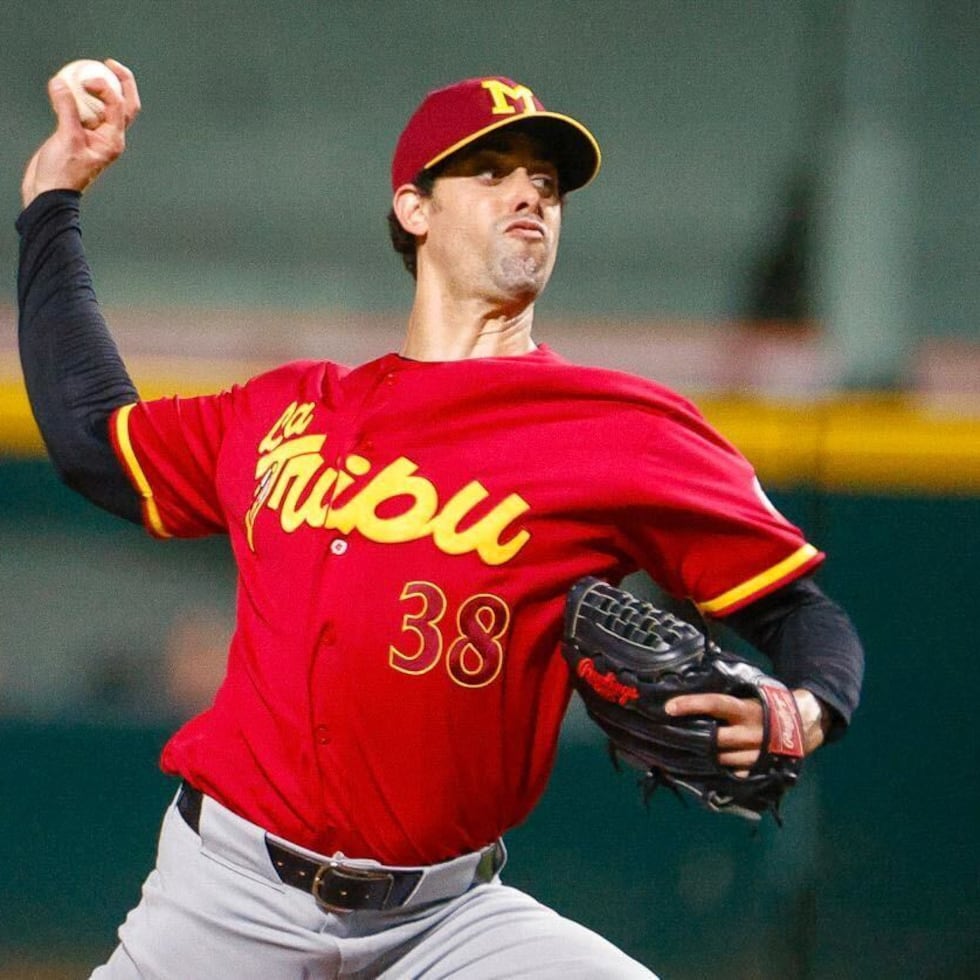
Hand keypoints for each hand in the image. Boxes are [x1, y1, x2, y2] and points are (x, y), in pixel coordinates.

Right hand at [21, 59, 140, 208]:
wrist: (51, 193)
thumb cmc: (63, 174)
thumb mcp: (66, 138)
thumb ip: (66, 109)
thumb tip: (60, 83)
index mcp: (113, 140)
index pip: (119, 106)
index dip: (106, 87)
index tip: (85, 80)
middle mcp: (110, 137)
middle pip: (124, 105)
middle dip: (121, 82)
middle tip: (108, 63)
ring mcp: (97, 136)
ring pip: (106, 106)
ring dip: (99, 88)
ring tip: (86, 72)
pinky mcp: (81, 135)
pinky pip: (86, 110)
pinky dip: (80, 97)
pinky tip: (67, 86)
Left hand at [666, 688, 827, 769]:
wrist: (805, 725)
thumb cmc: (769, 707)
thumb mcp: (751, 696)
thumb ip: (729, 700)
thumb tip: (695, 689)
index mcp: (746, 710)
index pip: (714, 704)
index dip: (690, 704)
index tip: (668, 707)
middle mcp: (750, 733)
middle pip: (714, 739)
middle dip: (693, 739)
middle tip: (671, 736)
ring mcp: (756, 754)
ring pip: (722, 759)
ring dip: (704, 756)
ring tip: (685, 751)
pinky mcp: (760, 770)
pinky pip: (734, 773)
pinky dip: (720, 771)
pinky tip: (707, 767)